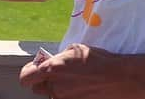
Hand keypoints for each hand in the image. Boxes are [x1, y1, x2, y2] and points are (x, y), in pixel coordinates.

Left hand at [19, 43, 144, 98]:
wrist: (119, 79)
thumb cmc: (98, 60)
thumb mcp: (75, 50)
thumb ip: (58, 58)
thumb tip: (51, 61)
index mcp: (52, 70)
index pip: (25, 78)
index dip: (29, 74)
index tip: (35, 70)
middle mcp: (55, 87)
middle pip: (37, 89)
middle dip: (45, 82)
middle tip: (58, 75)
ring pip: (53, 96)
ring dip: (59, 90)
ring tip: (76, 82)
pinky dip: (71, 96)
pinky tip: (82, 89)